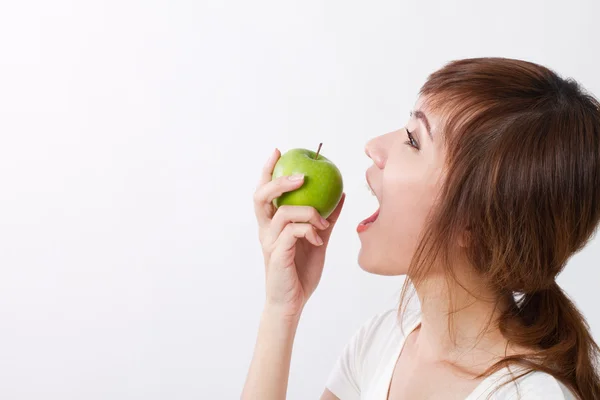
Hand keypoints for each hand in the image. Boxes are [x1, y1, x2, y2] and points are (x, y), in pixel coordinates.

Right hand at [253, 148, 344, 318]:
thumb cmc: (301, 270)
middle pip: (261, 196)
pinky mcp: (277, 254)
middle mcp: (266, 230)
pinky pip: (292, 232)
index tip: (278, 151)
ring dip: (308, 212)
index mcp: (272, 223)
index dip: (268, 169)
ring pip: (283, 212)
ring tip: (323, 222)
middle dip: (280, 181)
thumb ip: (327, 218)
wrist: (293, 302)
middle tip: (302, 177)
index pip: (265, 191)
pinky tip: (319, 240)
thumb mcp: (319, 239)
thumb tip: (341, 194)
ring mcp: (269, 242)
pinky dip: (309, 230)